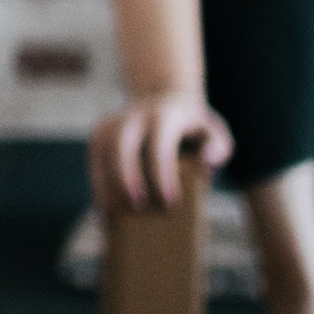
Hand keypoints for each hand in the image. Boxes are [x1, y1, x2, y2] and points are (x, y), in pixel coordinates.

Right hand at [89, 87, 229, 215]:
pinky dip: (98, 185)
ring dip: (107, 185)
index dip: (162, 176)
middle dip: (126, 178)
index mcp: (165, 114)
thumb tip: (208, 160)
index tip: (169, 203)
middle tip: (138, 207)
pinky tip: (105, 209)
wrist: (164, 98)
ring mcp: (113, 121)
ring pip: (102, 153)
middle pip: (122, 146)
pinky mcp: (99, 132)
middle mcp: (135, 114)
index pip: (159, 147)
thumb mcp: (213, 130)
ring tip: (114, 215)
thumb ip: (219, 145)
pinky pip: (94, 160)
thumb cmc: (192, 127)